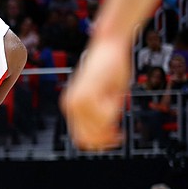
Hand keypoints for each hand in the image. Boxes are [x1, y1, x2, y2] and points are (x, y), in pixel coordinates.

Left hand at [61, 35, 128, 149]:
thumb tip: (106, 133)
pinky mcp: (84, 95)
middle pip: (86, 139)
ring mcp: (74, 102)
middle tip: (118, 133)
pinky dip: (111, 112)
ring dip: (109, 124)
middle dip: (104, 139)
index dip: (100, 142)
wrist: (108, 45)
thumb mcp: (108, 96)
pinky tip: (114, 98)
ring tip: (116, 106)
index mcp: (73, 107)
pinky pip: (102, 116)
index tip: (115, 137)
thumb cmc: (111, 68)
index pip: (82, 138)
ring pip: (96, 129)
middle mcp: (70, 106)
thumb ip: (103, 114)